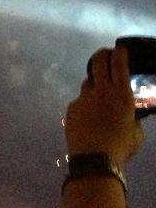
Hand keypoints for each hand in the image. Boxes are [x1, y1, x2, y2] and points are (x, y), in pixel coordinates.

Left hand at [66, 47, 143, 167]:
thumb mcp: (136, 131)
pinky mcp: (71, 108)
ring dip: (94, 84)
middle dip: (101, 55)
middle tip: (104, 54)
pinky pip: (79, 101)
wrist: (94, 159)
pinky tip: (88, 118)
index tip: (119, 48)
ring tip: (98, 96)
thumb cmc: (121, 146)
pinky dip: (85, 105)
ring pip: (88, 83)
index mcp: (122, 94)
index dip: (119, 53)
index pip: (119, 64)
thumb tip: (129, 115)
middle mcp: (101, 91)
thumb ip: (132, 117)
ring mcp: (83, 98)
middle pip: (98, 63)